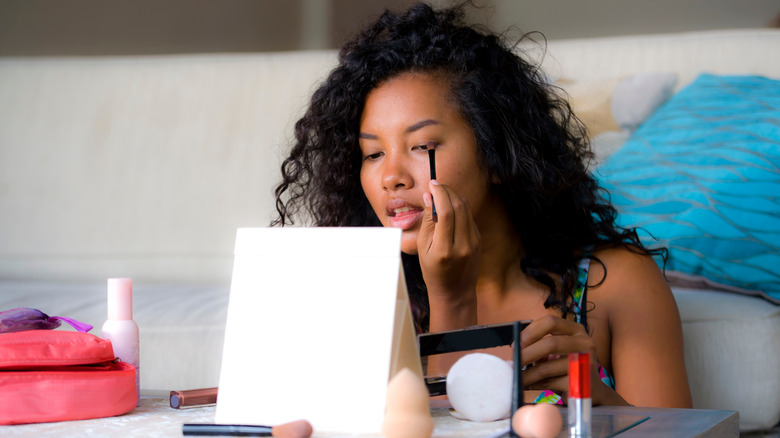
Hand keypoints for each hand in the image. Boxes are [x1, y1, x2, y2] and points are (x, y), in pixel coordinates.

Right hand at [417, 180, 480, 328]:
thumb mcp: (423, 248)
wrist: (455, 291)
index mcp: (445, 249)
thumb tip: (430, 197)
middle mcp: (463, 245)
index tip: (432, 184)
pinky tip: (450, 205)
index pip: (446, 212)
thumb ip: (428, 221)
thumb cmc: (434, 271)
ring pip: (466, 209)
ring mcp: (474, 242)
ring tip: (441, 192)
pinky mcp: (478, 240)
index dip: (440, 193)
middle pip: (458, 206)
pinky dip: (460, 206)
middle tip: (436, 185)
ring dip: (454, 196)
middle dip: (447, 190)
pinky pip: (469, 216)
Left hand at [520, 315, 618, 404]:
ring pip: (547, 367)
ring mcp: (585, 363)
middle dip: (526, 354)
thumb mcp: (558, 350)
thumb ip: (541, 344)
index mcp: (576, 330)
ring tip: (516, 377)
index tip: (516, 343)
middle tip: (513, 362)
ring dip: (526, 374)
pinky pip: (550, 383)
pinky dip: (534, 384)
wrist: (592, 390)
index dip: (530, 331)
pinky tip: (527, 385)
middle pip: (550, 344)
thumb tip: (515, 350)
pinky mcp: (580, 383)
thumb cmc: (568, 366)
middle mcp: (584, 343)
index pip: (550, 322)